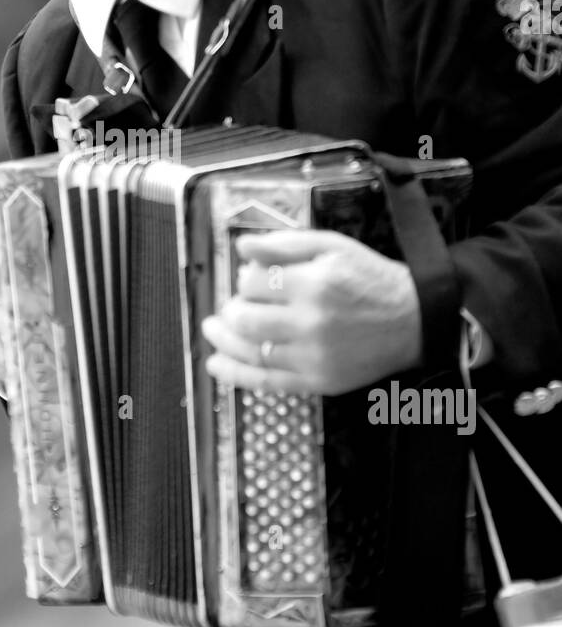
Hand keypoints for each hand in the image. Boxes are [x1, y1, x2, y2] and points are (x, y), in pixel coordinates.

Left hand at [202, 230, 422, 395]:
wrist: (413, 320)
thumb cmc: (370, 279)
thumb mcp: (331, 246)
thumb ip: (284, 244)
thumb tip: (241, 246)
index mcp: (313, 284)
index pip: (253, 282)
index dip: (244, 278)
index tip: (251, 277)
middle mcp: (311, 323)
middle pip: (245, 318)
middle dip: (232, 309)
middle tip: (235, 304)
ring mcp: (313, 357)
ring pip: (250, 351)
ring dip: (224, 339)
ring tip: (213, 329)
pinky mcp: (317, 381)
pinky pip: (266, 382)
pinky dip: (236, 375)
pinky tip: (217, 364)